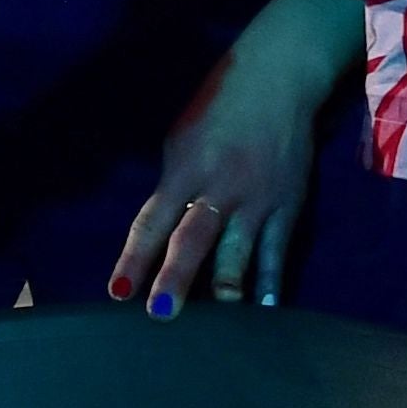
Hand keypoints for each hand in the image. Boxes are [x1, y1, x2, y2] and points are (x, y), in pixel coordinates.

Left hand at [110, 0, 361, 307]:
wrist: (279, 78)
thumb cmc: (219, 105)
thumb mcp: (183, 138)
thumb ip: (173, 184)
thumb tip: (162, 229)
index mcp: (186, 168)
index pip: (153, 220)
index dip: (134, 258)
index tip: (118, 292)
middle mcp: (219, 187)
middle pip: (193, 239)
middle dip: (176, 277)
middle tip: (161, 313)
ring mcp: (257, 199)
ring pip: (238, 251)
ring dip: (225, 288)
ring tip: (218, 329)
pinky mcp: (288, 205)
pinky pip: (277, 250)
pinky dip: (269, 282)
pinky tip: (264, 312)